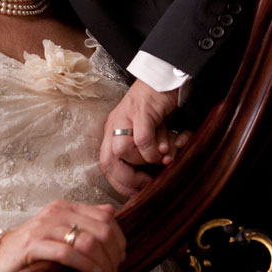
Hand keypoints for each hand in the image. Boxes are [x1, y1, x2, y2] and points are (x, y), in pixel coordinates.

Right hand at [0, 200, 125, 271]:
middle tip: (116, 270)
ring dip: (103, 262)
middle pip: (101, 229)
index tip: (121, 256)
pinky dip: (86, 265)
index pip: (105, 217)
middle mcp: (56, 213)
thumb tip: (112, 214)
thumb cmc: (33, 248)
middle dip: (114, 252)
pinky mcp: (33, 246)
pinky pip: (67, 253)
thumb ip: (84, 220)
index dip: (119, 238)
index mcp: (65, 207)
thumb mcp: (60, 229)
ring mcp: (44, 228)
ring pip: (87, 242)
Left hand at [100, 80, 185, 196]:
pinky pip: (142, 139)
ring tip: (161, 158)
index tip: (137, 193)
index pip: (106, 166)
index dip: (120, 184)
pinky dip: (153, 150)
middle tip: (148, 182)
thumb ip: (144, 154)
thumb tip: (150, 180)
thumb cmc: (157, 109)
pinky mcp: (140, 111)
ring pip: (124, 151)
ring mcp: (124, 117)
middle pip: (109, 162)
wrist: (164, 78)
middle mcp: (114, 125)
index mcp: (112, 132)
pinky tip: (164, 149)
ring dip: (144, 161)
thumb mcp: (147, 134)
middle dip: (128, 179)